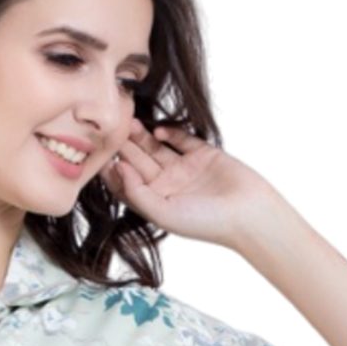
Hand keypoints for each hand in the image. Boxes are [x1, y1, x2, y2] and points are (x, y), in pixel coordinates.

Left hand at [104, 120, 275, 250]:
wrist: (247, 212)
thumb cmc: (206, 222)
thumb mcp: (164, 213)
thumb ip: (137, 193)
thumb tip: (117, 169)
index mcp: (156, 203)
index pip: (127, 185)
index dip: (112, 172)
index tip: (98, 157)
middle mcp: (167, 186)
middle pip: (139, 162)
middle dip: (124, 148)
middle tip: (110, 130)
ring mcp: (184, 168)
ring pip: (155, 149)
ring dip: (142, 137)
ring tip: (130, 123)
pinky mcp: (201, 153)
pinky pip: (180, 139)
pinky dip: (168, 133)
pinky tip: (158, 131)